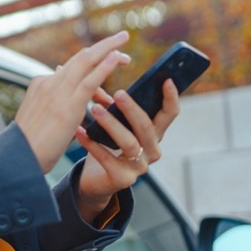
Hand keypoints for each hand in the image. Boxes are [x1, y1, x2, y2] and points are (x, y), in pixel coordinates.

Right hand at [15, 32, 131, 174]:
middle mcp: (48, 83)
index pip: (70, 67)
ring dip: (107, 48)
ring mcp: (56, 92)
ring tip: (124, 43)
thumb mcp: (40, 119)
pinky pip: (89, 81)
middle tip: (121, 38)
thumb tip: (70, 107)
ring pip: (85, 62)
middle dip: (102, 46)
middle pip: (79, 57)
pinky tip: (116, 58)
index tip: (107, 58)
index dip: (91, 59)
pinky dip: (104, 66)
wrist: (18, 158)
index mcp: (41, 85)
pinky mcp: (67, 106)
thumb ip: (54, 107)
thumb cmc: (29, 146)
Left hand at [73, 76, 181, 217]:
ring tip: (94, 109)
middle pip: (147, 127)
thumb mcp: (112, 123)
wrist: (95, 180)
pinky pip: (106, 159)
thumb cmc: (106, 145)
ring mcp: (139, 167)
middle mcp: (152, 150)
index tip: (167, 79)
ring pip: (129, 143)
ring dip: (111, 124)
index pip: (169, 114)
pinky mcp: (122, 180)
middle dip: (133, 109)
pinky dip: (91, 144)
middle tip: (118, 93)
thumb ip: (108, 102)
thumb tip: (92, 71)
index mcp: (154, 133)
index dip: (171, 98)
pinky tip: (79, 131)